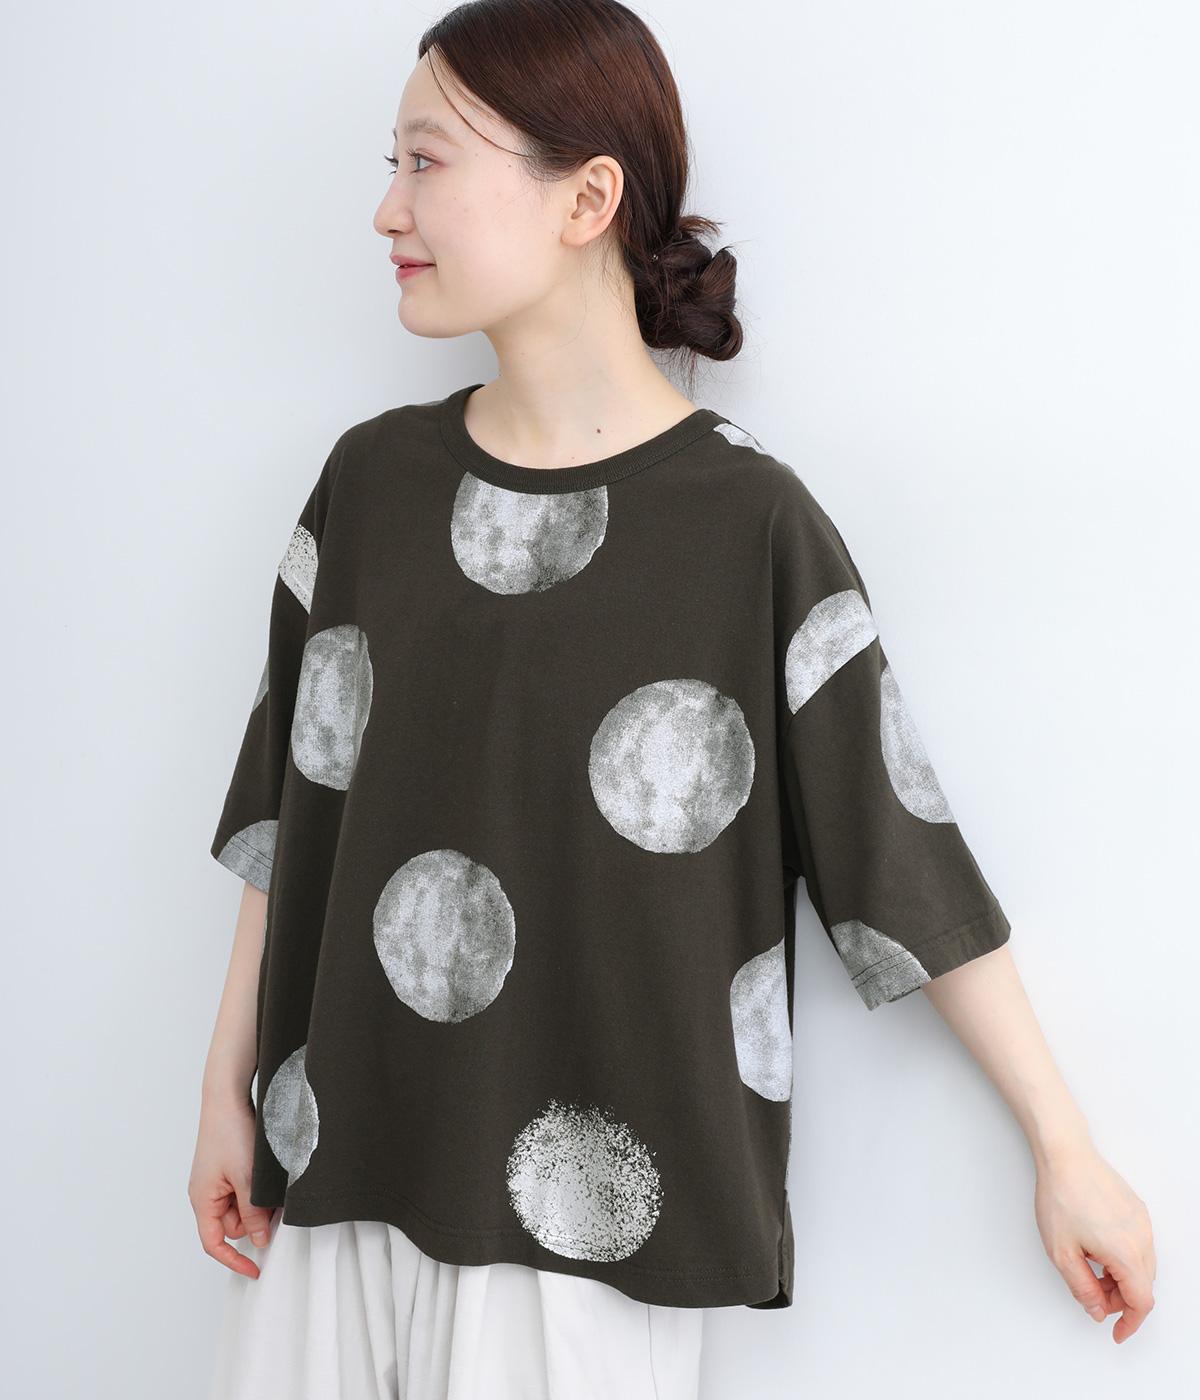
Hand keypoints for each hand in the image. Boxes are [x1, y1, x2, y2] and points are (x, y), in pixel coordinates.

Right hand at [189, 1091, 276, 1278]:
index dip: (234, 1260)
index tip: (255, 1270)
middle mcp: (206, 1193)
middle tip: (274, 1203)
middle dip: (255, 1220)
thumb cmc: (230, 1133)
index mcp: (202, 1200)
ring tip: (269, 1181)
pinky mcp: (228, 1168)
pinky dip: (257, 1189)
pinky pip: (244, 1190)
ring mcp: (217, 1180)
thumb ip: (253, 1213)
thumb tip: (259, 1241)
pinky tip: (267, 1174)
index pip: (214, 1243)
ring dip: (258, 1202)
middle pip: (233, 1225)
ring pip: (242, 1207)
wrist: (227, 1097)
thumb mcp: (246, 1179)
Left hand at [1034, 1142, 1155, 1341]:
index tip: (1116, 1332)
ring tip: (1088, 1266)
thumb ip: (1082, 1288)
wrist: (1065, 1154)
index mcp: (1126, 1253)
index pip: (1141, 1302)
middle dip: (1119, 1299)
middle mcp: (1142, 1238)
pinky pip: (1138, 1244)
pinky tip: (1096, 1247)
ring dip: (1121, 1278)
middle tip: (1091, 1295)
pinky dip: (1123, 1257)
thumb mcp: (1062, 1253)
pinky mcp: (1136, 1209)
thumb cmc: (1061, 1196)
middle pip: (1142, 1285)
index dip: (1129, 1322)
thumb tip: (1097, 1310)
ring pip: (1142, 1265)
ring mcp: (1142, 1222)